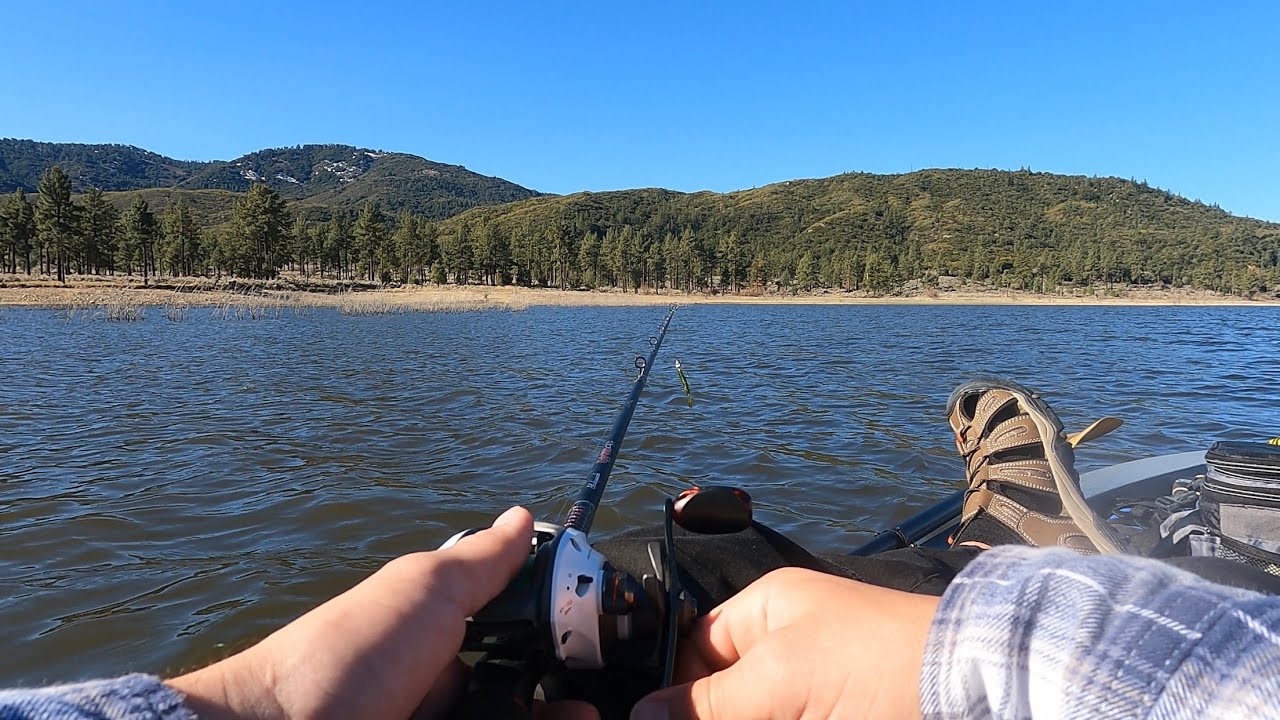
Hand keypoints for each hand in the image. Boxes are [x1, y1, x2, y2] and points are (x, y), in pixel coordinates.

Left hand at [168, 506, 596, 719]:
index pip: (523, 651)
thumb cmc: (346, 656)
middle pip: (524, 702)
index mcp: (443, 649)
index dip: (568, 653)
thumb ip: (480, 562)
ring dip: (557, 718)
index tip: (608, 654)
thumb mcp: (422, 592)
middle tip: (608, 708)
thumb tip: (524, 516)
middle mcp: (446, 698)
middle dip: (568, 705)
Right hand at [631, 567, 940, 719]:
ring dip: (741, 712)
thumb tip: (639, 714)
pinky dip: (771, 716)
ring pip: (755, 707)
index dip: (673, 688)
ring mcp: (813, 688)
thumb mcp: (782, 680)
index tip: (652, 719)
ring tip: (780, 712)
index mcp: (767, 612)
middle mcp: (787, 647)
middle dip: (705, 711)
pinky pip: (786, 714)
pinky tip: (785, 717)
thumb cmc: (875, 664)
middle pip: (723, 691)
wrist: (975, 689)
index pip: (695, 647)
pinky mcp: (835, 711)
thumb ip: (708, 702)